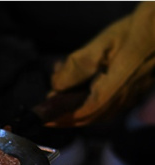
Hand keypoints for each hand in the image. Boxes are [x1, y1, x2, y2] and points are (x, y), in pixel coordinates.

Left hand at [46, 2, 154, 126]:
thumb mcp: (104, 42)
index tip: (46, 117)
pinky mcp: (136, 92)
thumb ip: (78, 65)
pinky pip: (109, 108)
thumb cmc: (140, 26)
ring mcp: (132, 96)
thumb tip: (57, 86)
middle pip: (90, 118)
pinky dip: (90, 106)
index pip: (84, 112)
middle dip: (66, 117)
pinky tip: (80, 95)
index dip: (63, 118)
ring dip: (76, 111)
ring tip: (61, 101)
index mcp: (116, 87)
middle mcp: (125, 97)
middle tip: (48, 111)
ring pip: (99, 114)